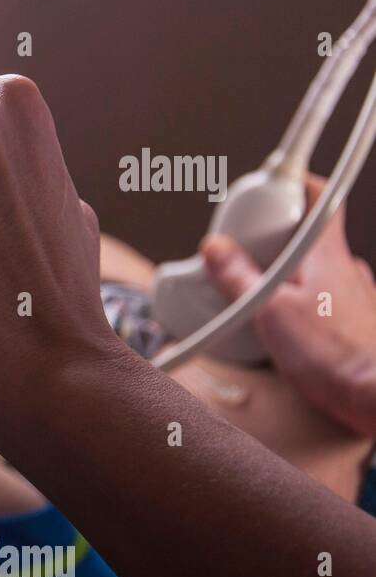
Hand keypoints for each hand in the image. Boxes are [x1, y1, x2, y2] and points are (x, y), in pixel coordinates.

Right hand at [201, 175, 375, 437]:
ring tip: (255, 295)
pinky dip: (297, 303)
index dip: (297, 183)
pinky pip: (319, 300)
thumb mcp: (269, 311)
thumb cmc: (335, 355)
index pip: (322, 197)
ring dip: (284, 275)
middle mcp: (344, 268)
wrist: (375, 394)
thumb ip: (239, 277)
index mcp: (326, 253)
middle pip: (308, 234)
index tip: (272, 182)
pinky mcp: (350, 323)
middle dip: (273, 239)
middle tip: (244, 251)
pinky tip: (279, 326)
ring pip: (312, 270)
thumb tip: (216, 249)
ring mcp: (351, 295)